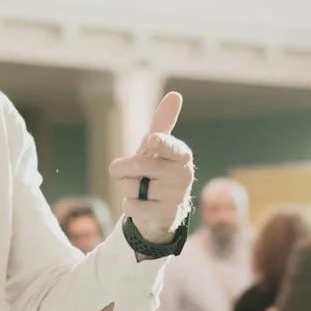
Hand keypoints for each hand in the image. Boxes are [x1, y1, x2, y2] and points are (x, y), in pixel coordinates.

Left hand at [110, 91, 193, 245]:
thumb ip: (162, 123)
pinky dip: (129, 205)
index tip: (150, 142)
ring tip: (142, 191)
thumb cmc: (157, 170)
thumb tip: (175, 95)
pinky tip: (142, 205)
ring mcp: (177, 196)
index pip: (168, 145)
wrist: (162, 208)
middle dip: (126, 168)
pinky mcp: (167, 215)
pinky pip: (131, 206)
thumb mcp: (156, 147)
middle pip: (138, 165)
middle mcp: (184, 174)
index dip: (157, 143)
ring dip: (128, 189)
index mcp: (182, 154)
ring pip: (132, 186)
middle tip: (133, 173)